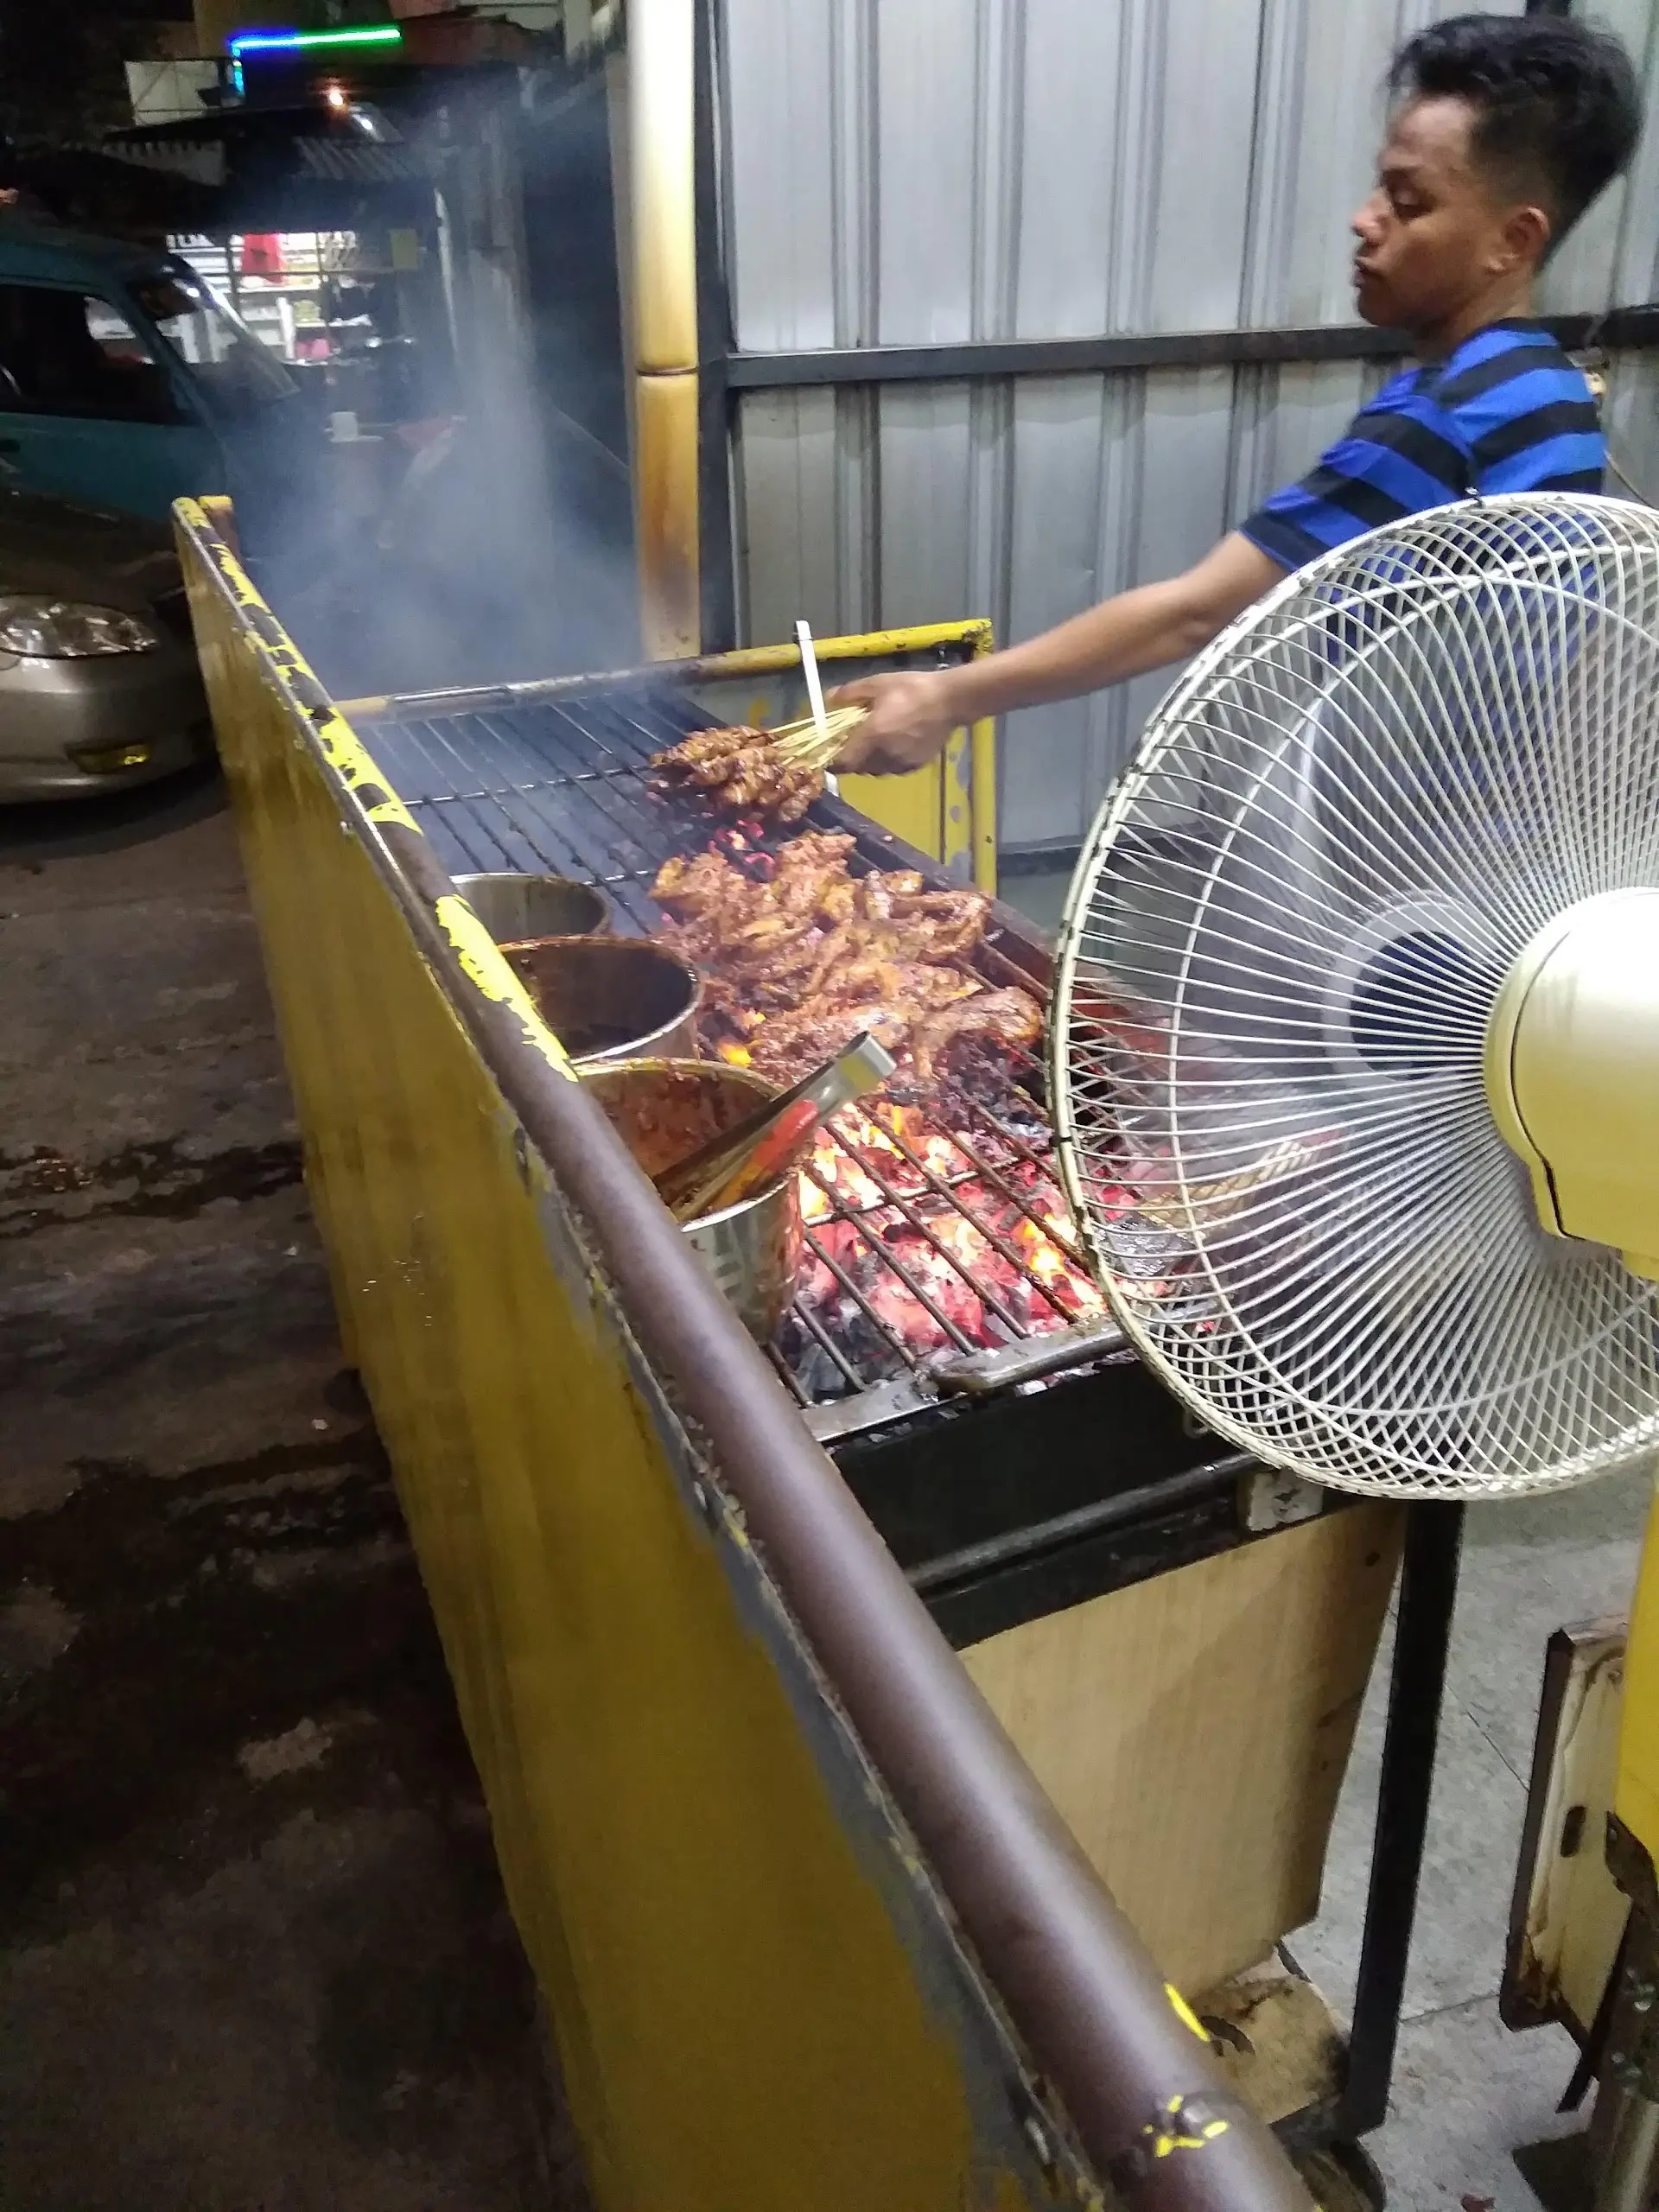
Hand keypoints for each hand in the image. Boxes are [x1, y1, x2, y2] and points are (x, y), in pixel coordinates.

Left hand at [826, 670, 962, 773]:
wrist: (950, 700)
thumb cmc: (912, 689)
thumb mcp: (878, 683)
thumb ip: (850, 693)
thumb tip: (829, 699)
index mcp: (872, 737)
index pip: (843, 764)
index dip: (833, 762)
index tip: (830, 753)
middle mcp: (885, 756)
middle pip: (858, 768)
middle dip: (852, 758)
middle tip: (854, 741)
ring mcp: (902, 763)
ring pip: (876, 770)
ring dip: (870, 760)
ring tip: (876, 741)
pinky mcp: (916, 766)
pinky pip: (893, 768)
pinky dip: (888, 760)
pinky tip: (895, 743)